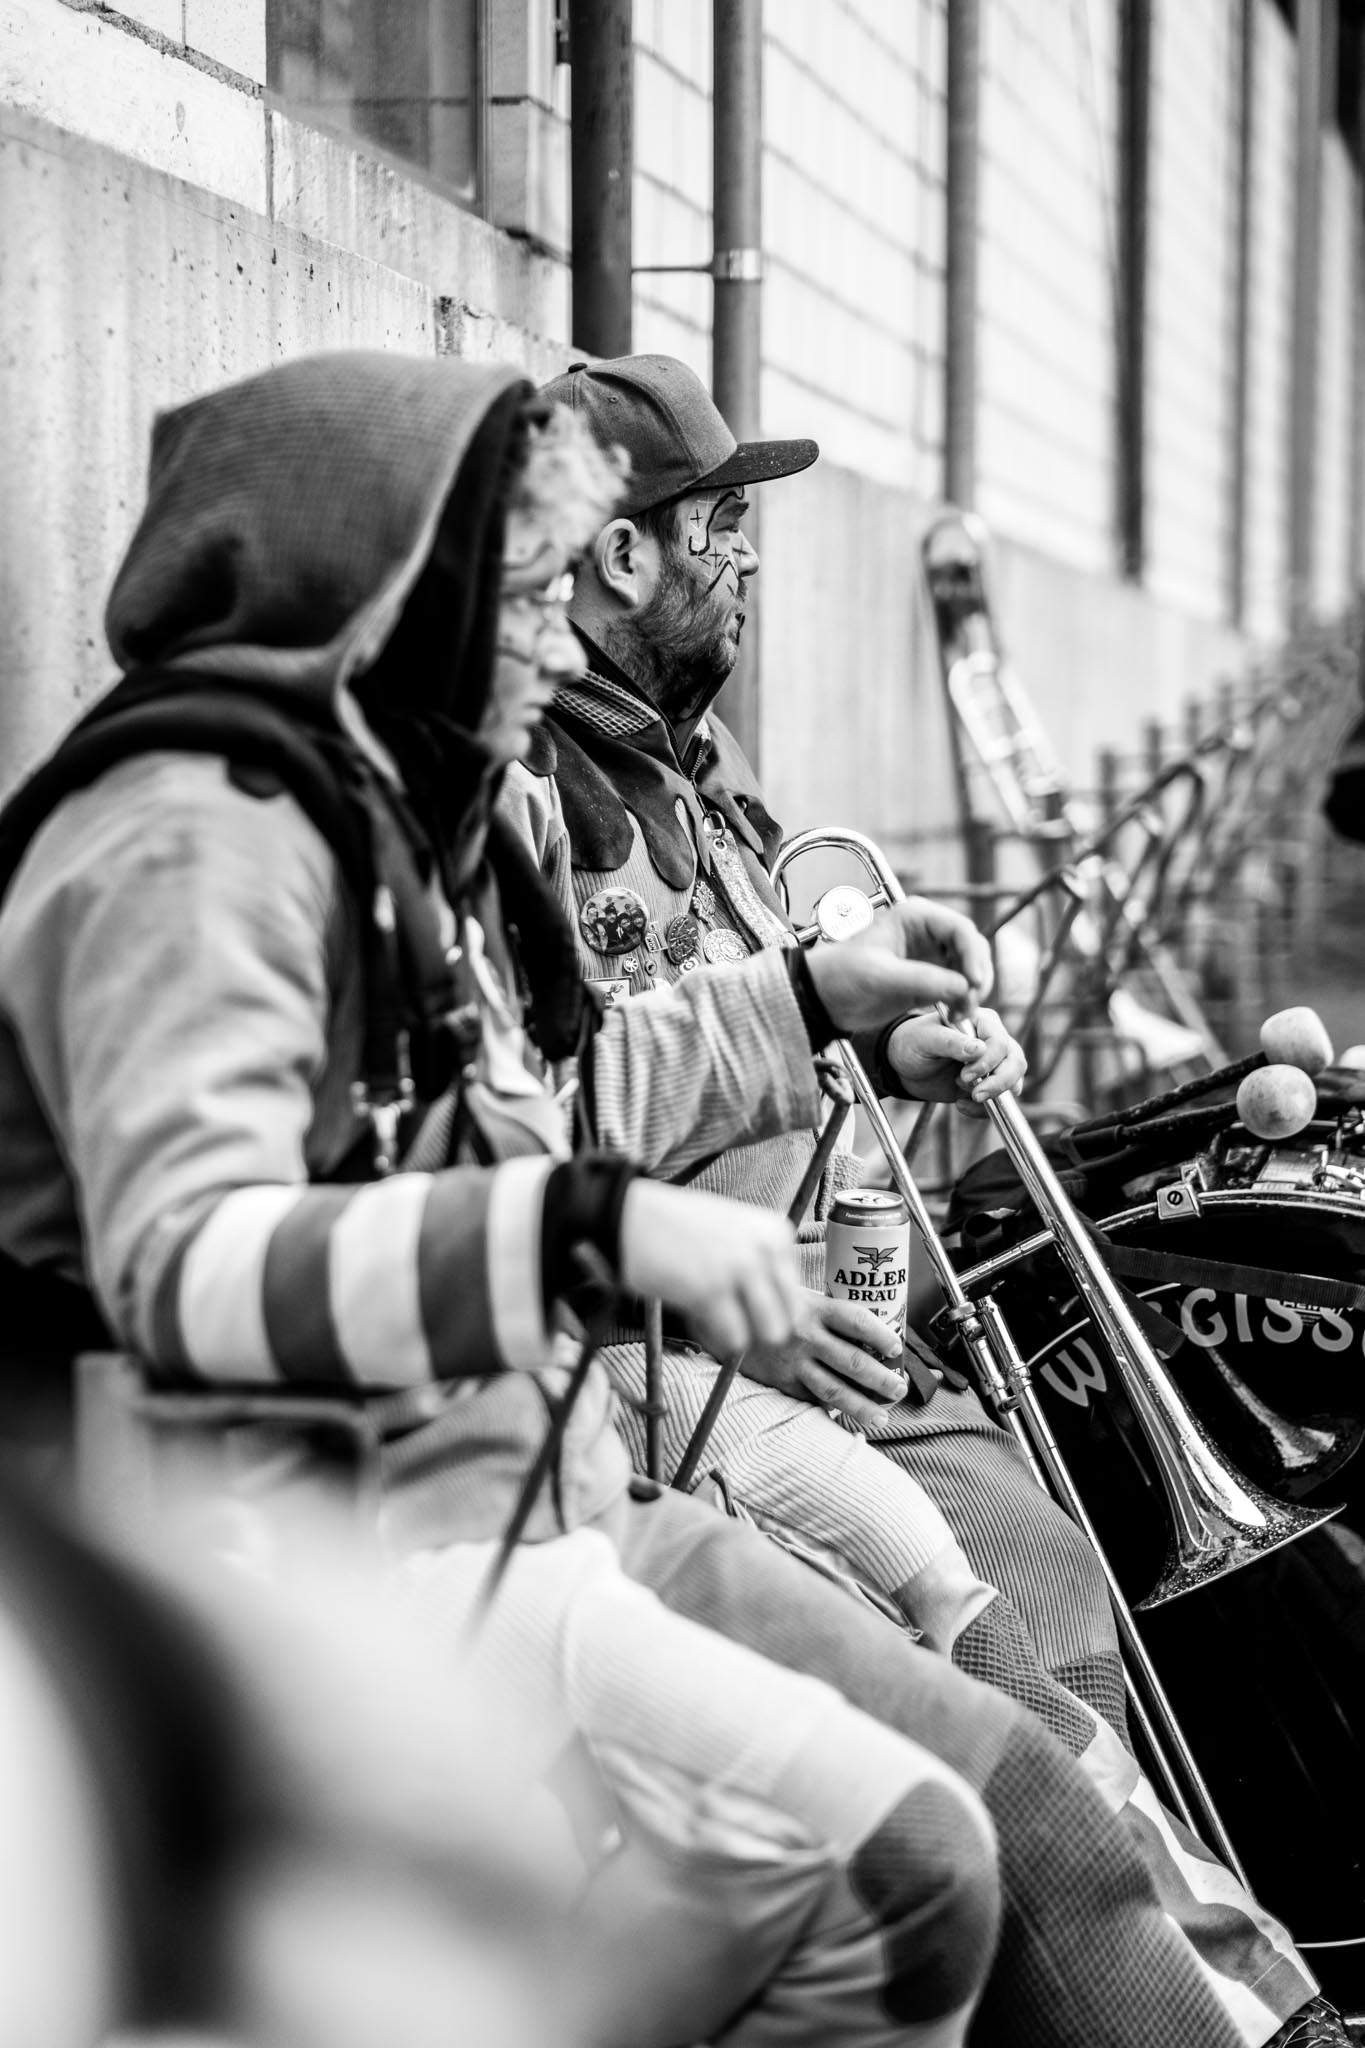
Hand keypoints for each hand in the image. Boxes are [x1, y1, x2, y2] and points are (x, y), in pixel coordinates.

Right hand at [617, 1180, 799, 1359]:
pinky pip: (735, 1339)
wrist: (628, 1217)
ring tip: (712, 1314)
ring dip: (740, 1333)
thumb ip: (762, 1262)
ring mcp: (740, 1269)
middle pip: (788, 1319)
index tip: (738, 1296)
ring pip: (768, 1333)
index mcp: (776, 1231)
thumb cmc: (677, 1225)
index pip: (796, 1295)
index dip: (767, 1306)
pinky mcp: (711, 1291)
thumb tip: (784, 1314)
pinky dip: (715, 1336)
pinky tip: (694, 1314)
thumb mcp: (734, 1230)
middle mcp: (765, 1249)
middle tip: (728, 1315)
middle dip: (759, 1325)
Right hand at [742, 1289, 909, 1427]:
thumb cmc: (776, 1308)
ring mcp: (793, 1361)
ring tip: (882, 1417)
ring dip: (861, 1406)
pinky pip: (812, 1398)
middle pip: (852, 1360)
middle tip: (899, 1389)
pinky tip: (847, 1417)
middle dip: (881, 1379)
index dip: (880, 1335)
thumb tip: (873, 1339)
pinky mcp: (781, 1382)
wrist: (730, 1321)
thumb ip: (831, 1316)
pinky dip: (831, 1409)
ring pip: (833, 1388)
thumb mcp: (802, 1298)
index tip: (896, 1348)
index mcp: (815, 1308)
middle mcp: (806, 1335)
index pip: (856, 1321)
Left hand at [806, 897, 992, 1033]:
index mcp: (915, 917)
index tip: (973, 982)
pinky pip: (959, 988)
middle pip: (972, 949)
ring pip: (969, 970)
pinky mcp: (929, 979)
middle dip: (976, 976)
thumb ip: (922, 979)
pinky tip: (953, 1017)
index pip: (960, 929)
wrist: (823, 997)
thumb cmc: (841, 974)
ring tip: (959, 1014)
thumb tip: (963, 987)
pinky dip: (963, 1002)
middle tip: (970, 1003)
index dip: (974, 955)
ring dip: (972, 992)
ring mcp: (931, 956)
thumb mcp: (880, 975)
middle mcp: (928, 933)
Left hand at [885, 1006, 1025, 1115]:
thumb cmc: (913, 1042)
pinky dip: (983, 1109)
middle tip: (976, 1094)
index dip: (987, 1062)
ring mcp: (993, 1064)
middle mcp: (993, 1041)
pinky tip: (960, 1105)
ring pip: (1014, 1081)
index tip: (964, 1075)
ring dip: (994, 1095)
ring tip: (967, 1098)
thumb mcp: (925, 1039)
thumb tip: (979, 1049)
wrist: (903, 1066)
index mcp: (981, 1021)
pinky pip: (999, 1101)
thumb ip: (951, 1042)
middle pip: (1015, 1062)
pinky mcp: (987, 1084)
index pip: (1000, 1042)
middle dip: (999, 1082)